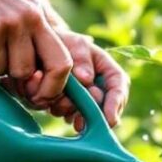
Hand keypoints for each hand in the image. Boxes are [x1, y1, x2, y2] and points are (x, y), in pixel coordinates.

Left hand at [7, 28, 129, 131]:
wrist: (42, 47)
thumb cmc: (64, 42)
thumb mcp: (74, 44)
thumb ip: (81, 59)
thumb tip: (87, 79)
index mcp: (108, 70)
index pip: (119, 87)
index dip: (116, 104)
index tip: (110, 119)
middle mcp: (99, 87)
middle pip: (103, 107)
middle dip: (90, 111)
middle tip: (78, 114)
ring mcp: (85, 99)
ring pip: (85, 115)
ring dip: (72, 111)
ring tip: (57, 100)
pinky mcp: (70, 107)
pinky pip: (70, 116)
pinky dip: (63, 114)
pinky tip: (54, 106)